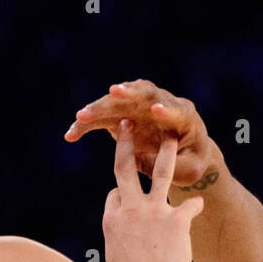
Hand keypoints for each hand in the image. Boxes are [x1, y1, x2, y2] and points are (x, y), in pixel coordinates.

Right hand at [66, 79, 212, 187]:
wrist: (184, 154)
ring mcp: (140, 107)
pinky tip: (71, 134)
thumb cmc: (191, 162)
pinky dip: (87, 124)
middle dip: (127, 93)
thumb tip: (142, 157)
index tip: (156, 110)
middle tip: (113, 91)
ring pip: (117, 101)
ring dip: (99, 107)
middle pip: (142, 94)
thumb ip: (170, 164)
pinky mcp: (123, 114)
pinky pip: (102, 117)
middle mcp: (160, 103)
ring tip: (81, 116)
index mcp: (184, 115)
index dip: (165, 109)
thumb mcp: (188, 169)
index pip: (174, 108)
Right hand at [102, 119, 203, 261]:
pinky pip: (190, 207)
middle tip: (126, 124)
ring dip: (167, 152)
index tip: (124, 195)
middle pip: (125, 169)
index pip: (113, 196)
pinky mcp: (177, 221)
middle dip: (125, 144)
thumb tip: (120, 253)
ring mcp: (154, 212)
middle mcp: (130, 210)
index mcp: (111, 221)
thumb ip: (118, 249)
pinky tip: (199, 205)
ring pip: (161, 174)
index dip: (119, 194)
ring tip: (172, 135)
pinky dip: (194, 208)